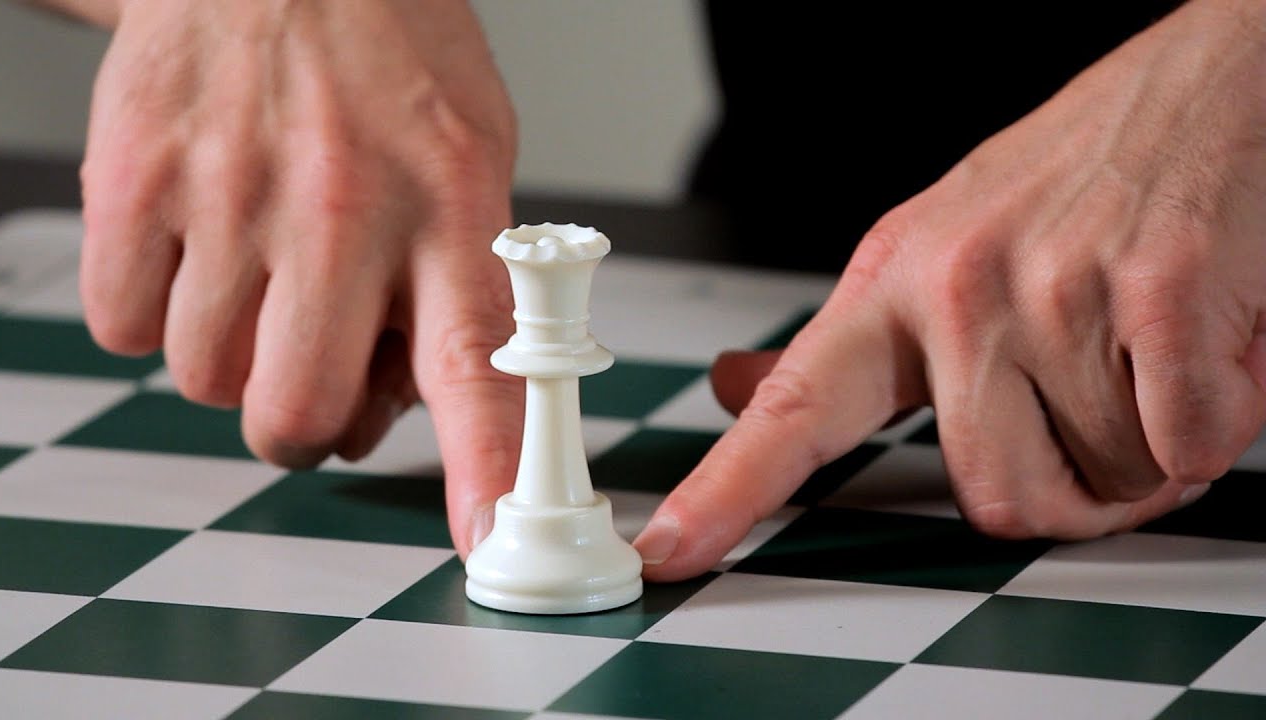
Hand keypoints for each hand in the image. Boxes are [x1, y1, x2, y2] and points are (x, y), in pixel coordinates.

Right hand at [78, 0, 522, 554]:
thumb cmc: (388, 57)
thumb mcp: (473, 157)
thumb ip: (449, 289)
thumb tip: (394, 410)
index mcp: (451, 204)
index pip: (475, 365)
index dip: (481, 466)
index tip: (484, 536)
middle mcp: (343, 209)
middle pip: (298, 412)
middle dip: (303, 430)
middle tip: (310, 380)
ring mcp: (231, 195)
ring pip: (206, 382)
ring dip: (230, 362)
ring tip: (256, 278)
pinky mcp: (135, 179)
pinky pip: (124, 329)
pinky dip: (153, 318)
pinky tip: (193, 253)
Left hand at [635, 0, 1265, 579]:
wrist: (1210, 84)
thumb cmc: (1074, 176)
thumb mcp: (935, 245)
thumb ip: (849, 344)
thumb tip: (737, 387)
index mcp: (891, 281)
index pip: (795, 408)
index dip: (727, 490)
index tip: (667, 549)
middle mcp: (957, 287)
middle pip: (997, 500)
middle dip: (1072, 493)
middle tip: (1104, 420)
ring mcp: (1055, 288)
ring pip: (1106, 481)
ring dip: (1147, 454)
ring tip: (1149, 364)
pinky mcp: (1160, 290)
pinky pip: (1190, 446)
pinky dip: (1217, 422)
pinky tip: (1207, 349)